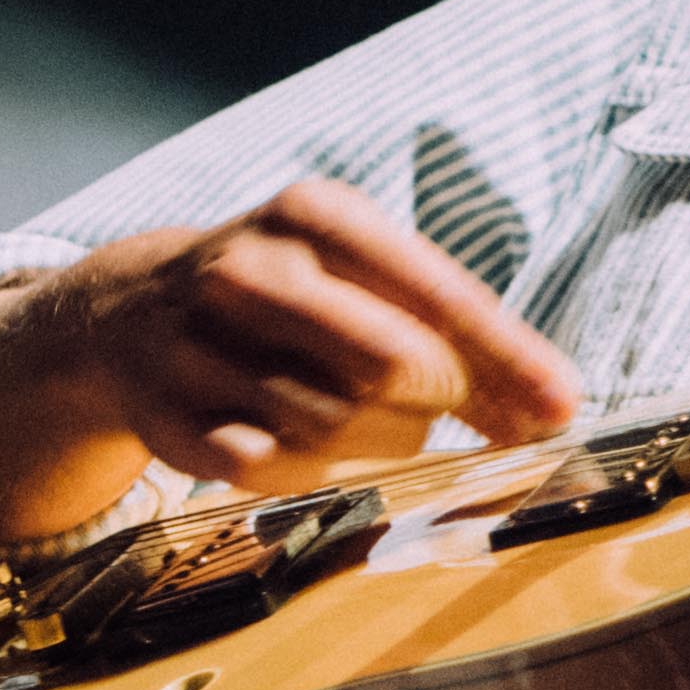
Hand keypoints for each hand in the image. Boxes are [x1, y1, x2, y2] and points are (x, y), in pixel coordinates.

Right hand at [0, 178, 581, 545]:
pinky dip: (315, 472)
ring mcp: (199, 345)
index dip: (508, 360)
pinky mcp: (170, 420)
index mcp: (317, 217)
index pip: (438, 296)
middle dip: (437, 401)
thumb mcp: (369, 276)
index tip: (560, 407)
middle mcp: (250, 270)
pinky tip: (304, 443)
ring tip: (364, 417)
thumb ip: (462, 334)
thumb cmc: (293, 294)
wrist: (128, 311)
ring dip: (380, 440)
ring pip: (339, 426)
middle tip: (436, 406)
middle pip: (395, 367)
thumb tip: (552, 407)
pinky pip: (280, 472)